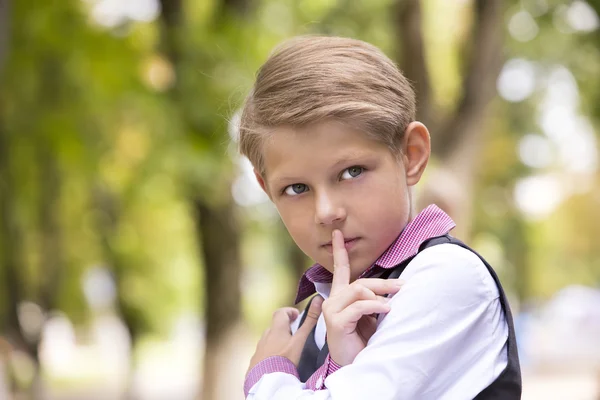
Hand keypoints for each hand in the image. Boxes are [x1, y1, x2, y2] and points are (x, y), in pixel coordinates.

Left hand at [247, 296, 322, 373]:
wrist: (267, 380)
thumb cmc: (285, 358)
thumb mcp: (300, 340)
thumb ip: (309, 322)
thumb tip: (317, 300)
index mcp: (276, 329)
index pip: (280, 312)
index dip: (289, 312)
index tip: (297, 317)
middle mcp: (266, 335)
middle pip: (275, 326)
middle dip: (285, 327)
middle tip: (295, 334)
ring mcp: (259, 347)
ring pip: (269, 339)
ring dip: (277, 340)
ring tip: (287, 350)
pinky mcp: (256, 359)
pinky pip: (264, 351)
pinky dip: (270, 352)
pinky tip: (277, 360)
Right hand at [322, 230, 403, 365]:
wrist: (355, 365)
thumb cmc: (362, 341)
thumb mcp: (370, 316)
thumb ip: (374, 299)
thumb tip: (395, 286)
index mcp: (340, 297)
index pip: (340, 270)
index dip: (339, 251)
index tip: (338, 234)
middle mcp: (333, 301)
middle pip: (359, 282)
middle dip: (383, 283)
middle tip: (403, 286)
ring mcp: (332, 310)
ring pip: (358, 290)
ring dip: (380, 295)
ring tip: (392, 305)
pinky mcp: (335, 322)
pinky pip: (359, 306)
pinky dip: (374, 306)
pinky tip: (386, 309)